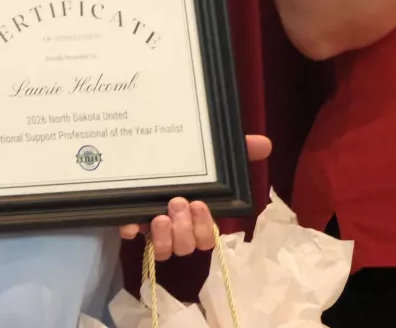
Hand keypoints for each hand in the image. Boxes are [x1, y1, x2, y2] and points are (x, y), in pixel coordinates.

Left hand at [118, 134, 272, 259]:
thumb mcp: (212, 153)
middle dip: (184, 230)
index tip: (199, 205)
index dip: (204, 228)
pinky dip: (132, 230)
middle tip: (178, 202)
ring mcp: (153, 227)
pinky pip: (131, 236)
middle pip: (187, 247)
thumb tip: (265, 144)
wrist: (143, 148)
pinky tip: (130, 222)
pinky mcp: (131, 221)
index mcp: (197, 215)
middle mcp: (177, 226)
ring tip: (159, 217)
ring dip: (164, 238)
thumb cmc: (185, 158)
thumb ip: (239, 150)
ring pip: (164, 251)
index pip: (207, 237)